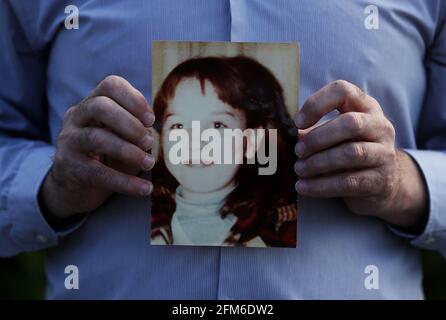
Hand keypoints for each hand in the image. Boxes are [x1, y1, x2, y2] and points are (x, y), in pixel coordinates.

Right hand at [40, 75, 154, 219]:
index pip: (110, 85)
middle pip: (100, 106)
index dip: (134, 99)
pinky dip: (126, 182)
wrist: (73, 187)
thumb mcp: (122, 138)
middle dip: (130, 123)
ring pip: (97, 138)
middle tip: (148, 141)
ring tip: (149, 164)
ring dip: (130, 151)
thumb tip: (155, 132)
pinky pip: (98, 173)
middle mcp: (76, 117)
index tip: (150, 119)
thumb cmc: (105, 157)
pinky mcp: (68, 168)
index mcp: (92, 104)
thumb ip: (137, 130)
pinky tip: (144, 189)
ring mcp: (69, 141)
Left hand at [295, 80, 427, 231]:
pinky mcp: (380, 180)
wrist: (385, 184)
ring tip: (299, 169)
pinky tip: (303, 187)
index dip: (317, 104)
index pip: (343, 91)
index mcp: (366, 108)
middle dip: (318, 138)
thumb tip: (295, 136)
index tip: (298, 123)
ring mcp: (384, 153)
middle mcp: (380, 126)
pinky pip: (348, 182)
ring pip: (351, 153)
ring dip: (318, 163)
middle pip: (350, 123)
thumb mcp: (337, 135)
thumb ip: (316, 131)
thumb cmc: (352, 151)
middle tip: (298, 151)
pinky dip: (321, 186)